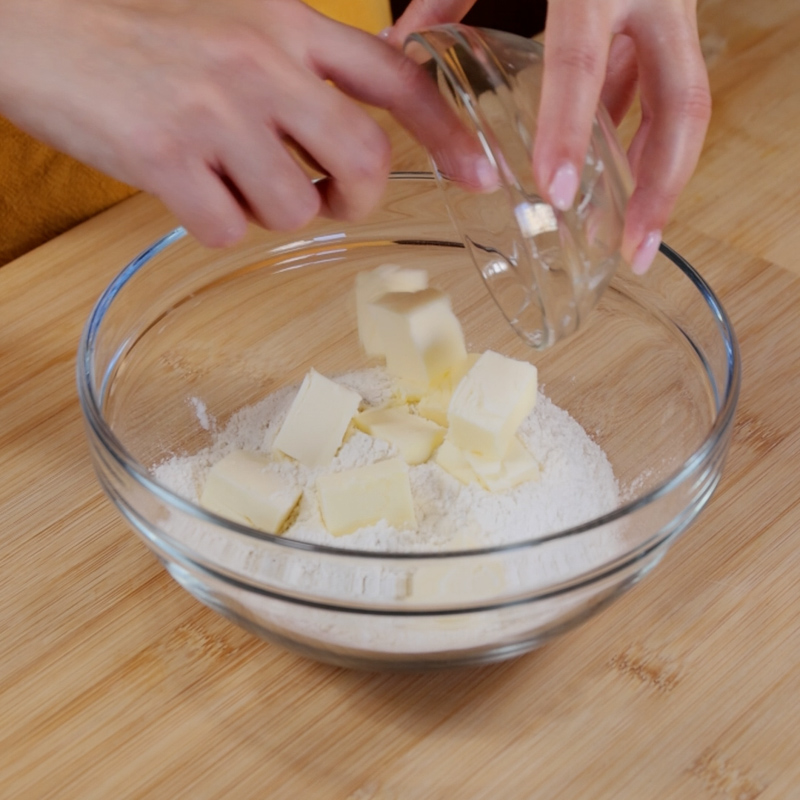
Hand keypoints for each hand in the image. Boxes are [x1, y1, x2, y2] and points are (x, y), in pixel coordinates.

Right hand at [0, 0, 492, 246]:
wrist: (36, 25)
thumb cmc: (141, 31)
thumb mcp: (236, 23)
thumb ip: (302, 70)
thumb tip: (353, 135)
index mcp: (289, 23)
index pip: (396, 77)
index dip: (448, 132)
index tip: (480, 174)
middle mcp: (262, 63)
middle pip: (363, 162)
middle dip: (354, 198)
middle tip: (324, 198)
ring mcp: (215, 111)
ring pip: (294, 207)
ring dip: (272, 212)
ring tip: (231, 181)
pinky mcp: (165, 157)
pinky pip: (226, 230)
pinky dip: (216, 227)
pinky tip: (189, 191)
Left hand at [390, 0, 711, 273]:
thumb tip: (396, 45)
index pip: (583, 62)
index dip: (569, 130)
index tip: (553, 193)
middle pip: (681, 104)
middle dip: (662, 185)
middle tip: (634, 251)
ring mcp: (673, 8)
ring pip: (683, 105)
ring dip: (657, 175)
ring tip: (630, 237)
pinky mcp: (670, 19)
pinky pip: (655, 88)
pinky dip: (629, 133)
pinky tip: (605, 174)